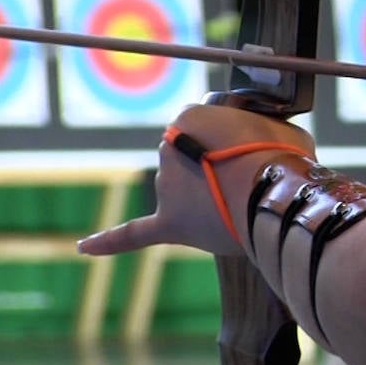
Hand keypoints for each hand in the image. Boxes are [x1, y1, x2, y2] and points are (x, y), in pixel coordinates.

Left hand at [78, 104, 315, 257]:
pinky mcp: (169, 224)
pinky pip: (134, 234)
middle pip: (194, 157)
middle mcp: (167, 148)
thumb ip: (258, 133)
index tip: (258, 146)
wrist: (277, 194)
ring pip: (186, 190)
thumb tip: (256, 150)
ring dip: (208, 194)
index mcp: (189, 116)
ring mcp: (166, 188)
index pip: (209, 123)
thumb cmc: (281, 157)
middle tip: (256, 176)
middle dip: (218, 166)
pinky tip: (84, 248)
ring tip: (247, 202)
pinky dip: (110, 242)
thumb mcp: (275, 125)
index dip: (236, 137)